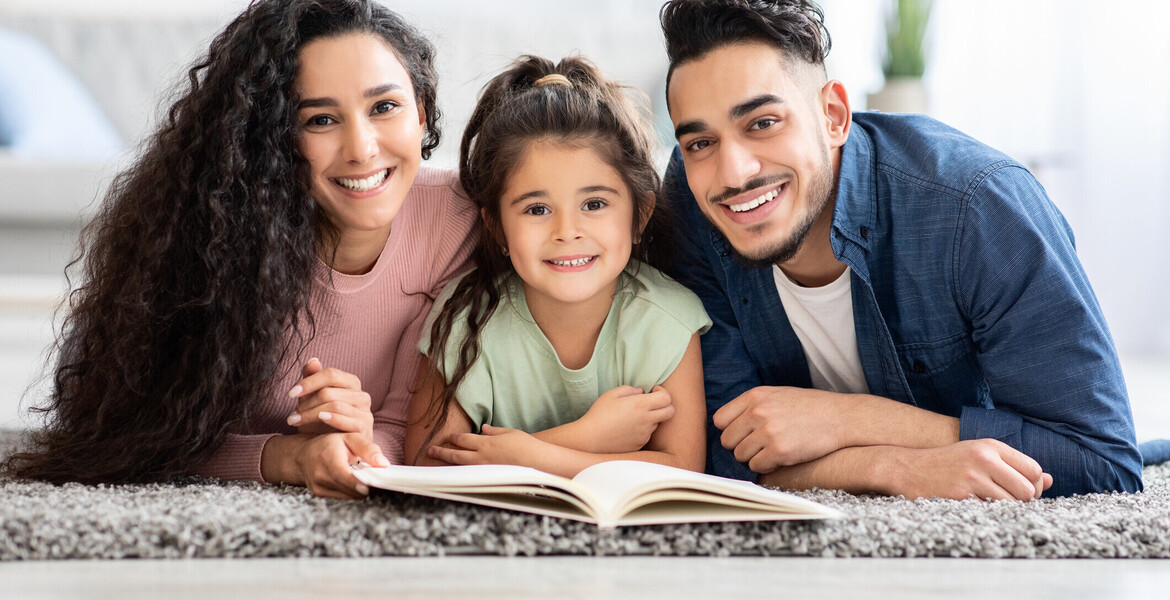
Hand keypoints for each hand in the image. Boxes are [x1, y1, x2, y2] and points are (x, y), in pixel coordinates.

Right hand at [285, 432, 387, 498]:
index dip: (357, 484)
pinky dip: (351, 492)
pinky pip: (341, 497)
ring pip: (347, 496)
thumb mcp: (350, 438)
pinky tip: (354, 483)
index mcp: (328, 458)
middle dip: (364, 487)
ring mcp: (318, 487)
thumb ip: (368, 449)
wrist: (303, 455)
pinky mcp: (319, 495)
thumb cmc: (329, 444)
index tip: (368, 488)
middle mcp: (320, 475)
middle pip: (348, 489)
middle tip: (376, 481)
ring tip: (364, 479)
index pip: (342, 476)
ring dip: (358, 491)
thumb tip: (384, 464)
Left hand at [286, 358, 373, 439]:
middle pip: (329, 392)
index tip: (291, 393)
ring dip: (310, 414)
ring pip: (335, 405)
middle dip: (306, 403)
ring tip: (296, 420)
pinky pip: (346, 421)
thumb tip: (312, 360)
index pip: (331, 374)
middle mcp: (362, 396)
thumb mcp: (314, 399)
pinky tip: (318, 421)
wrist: (334, 448)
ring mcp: (365, 413)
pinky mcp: (365, 430)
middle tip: (293, 414)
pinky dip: (330, 419)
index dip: (309, 382)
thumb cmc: (323, 422)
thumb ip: (313, 379)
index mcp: (351, 383)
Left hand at [427, 425, 545, 467]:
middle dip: (441, 452)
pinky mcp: (489, 479)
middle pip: (456, 455)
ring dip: (447, 464)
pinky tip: (454, 475)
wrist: (536, 462)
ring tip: (436, 463)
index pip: (463, 439)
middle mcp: (482, 457)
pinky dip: (460, 474)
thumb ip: (494, 431)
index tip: (447, 437)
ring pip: (460, 467)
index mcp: (486, 443)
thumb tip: (484, 429)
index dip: (453, 438)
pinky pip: (470, 476)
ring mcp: (485, 469)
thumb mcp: (509, 432)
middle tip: (429, 450)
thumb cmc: (525, 445)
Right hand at [577, 385, 673, 452]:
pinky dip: (642, 429)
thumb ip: (630, 390)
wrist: (590, 439)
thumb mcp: (611, 394)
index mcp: (640, 405)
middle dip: (665, 404)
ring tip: (632, 417)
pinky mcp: (640, 444)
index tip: (653, 391)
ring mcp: (644, 434)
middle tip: (653, 403)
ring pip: (657, 423)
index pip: (666, 398)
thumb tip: (641, 392)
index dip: (663, 392)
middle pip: (670, 412)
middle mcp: (646, 421)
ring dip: (651, 418)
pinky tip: (627, 428)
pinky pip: (647, 434)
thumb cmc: (599, 414)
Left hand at [712, 386, 843, 471]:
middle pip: (727, 440)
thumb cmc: (809, 408)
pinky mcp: (780, 451)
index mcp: (755, 396)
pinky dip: (766, 467)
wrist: (841, 417)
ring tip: (772, 450)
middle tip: (759, 446)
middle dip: (740, 446)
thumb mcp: (777, 395)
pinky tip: (780, 459)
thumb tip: (726, 426)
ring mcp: (769, 431)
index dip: (729, 430)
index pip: (719, 420)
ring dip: (753, 457)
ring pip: (740, 456)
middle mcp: (758, 412)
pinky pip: (757, 466)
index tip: (743, 435)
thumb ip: (752, 406)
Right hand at [885, 439, 1052, 500]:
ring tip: (990, 505)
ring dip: (1005, 511)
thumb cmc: (948, 464)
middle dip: (1022, 502)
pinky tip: (976, 509)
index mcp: (990, 446)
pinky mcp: (959, 496)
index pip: (1034, 469)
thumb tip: (1048, 480)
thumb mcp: (979, 456)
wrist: (907, 468)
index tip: (1019, 491)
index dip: (1034, 486)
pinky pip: (990, 513)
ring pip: (1011, 505)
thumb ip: (1013, 466)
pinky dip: (988, 516)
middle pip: (1027, 491)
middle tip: (1006, 502)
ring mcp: (971, 478)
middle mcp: (983, 458)